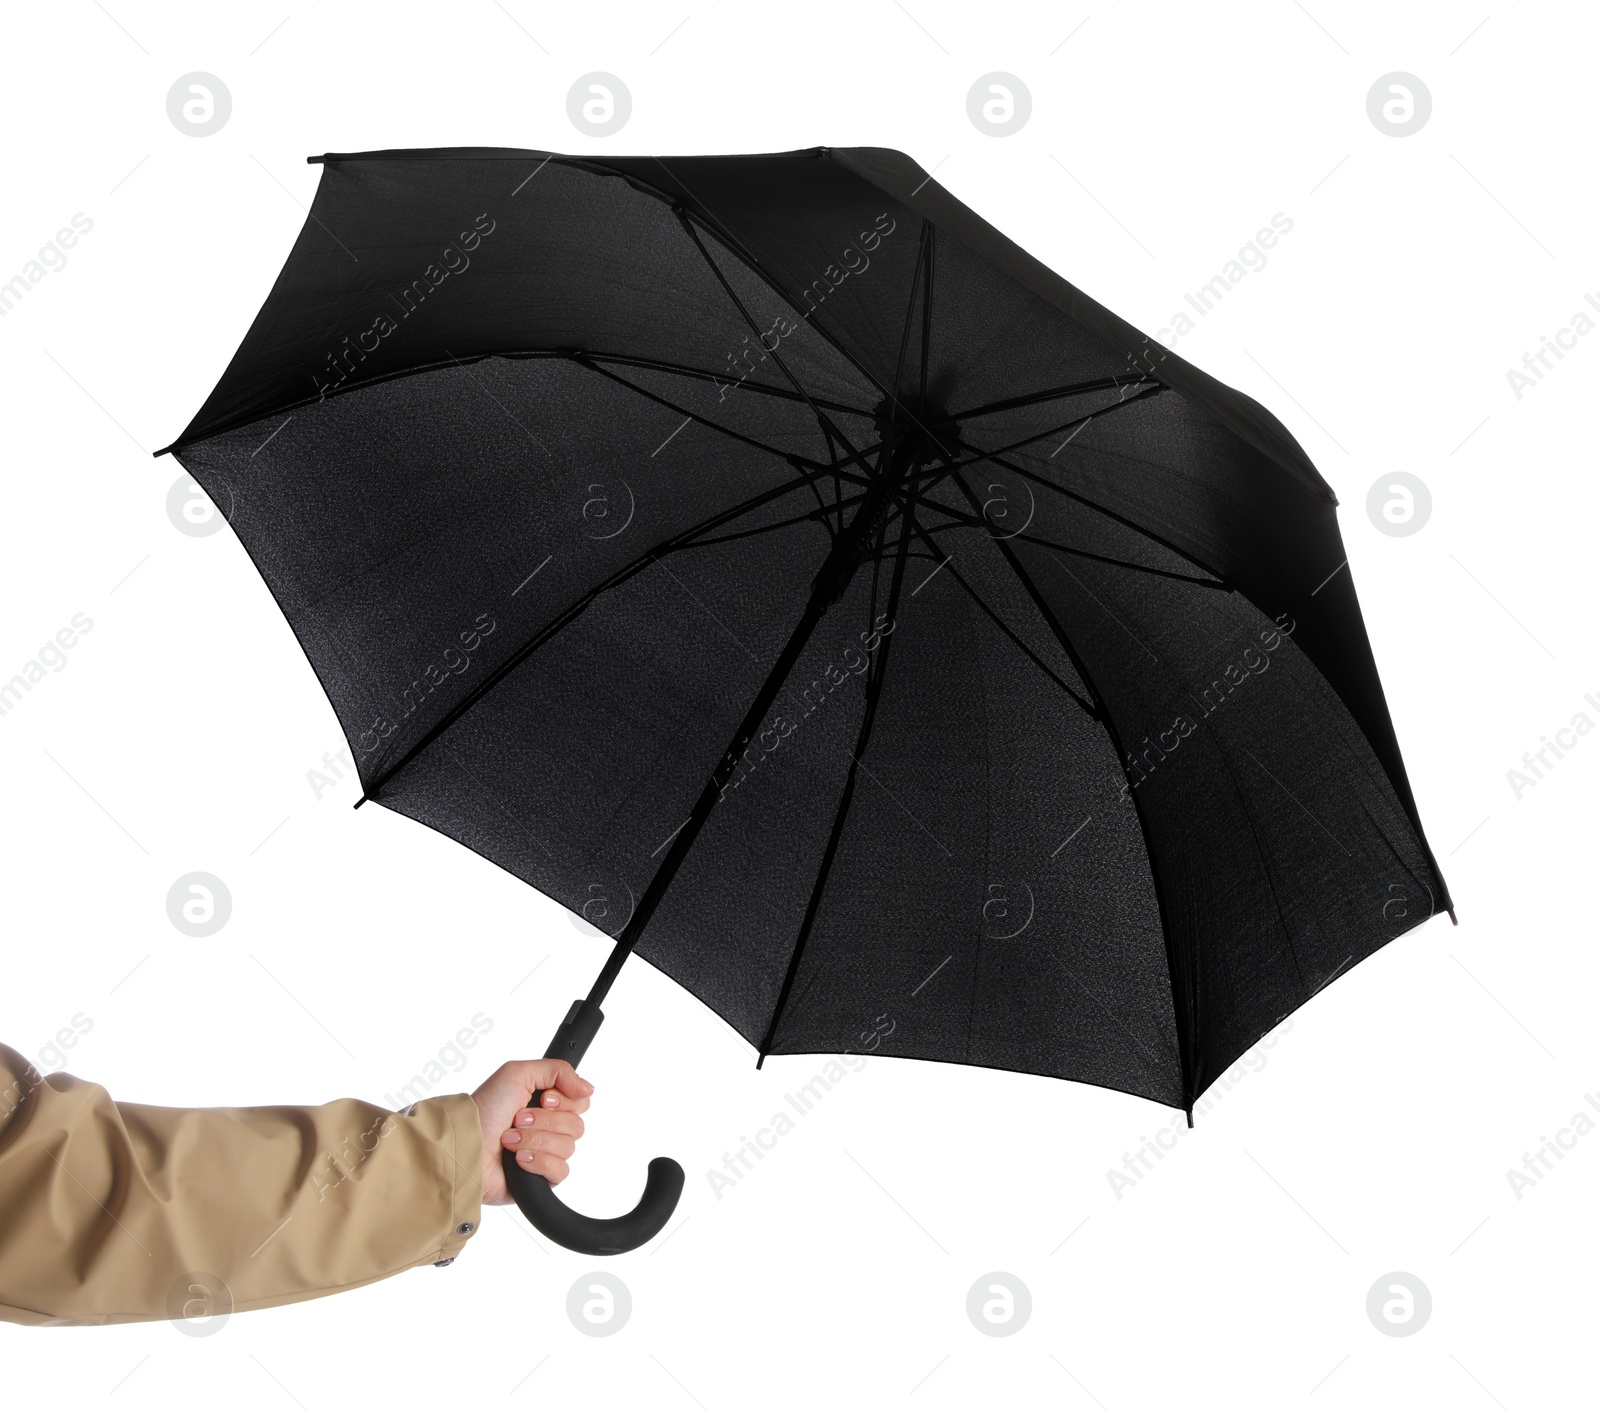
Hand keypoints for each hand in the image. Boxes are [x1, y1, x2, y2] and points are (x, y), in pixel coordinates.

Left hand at [471, 1059, 592, 1204]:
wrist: (465, 1147)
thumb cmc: (485, 1109)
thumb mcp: (519, 1073)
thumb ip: (559, 1070)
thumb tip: (589, 1088)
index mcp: (546, 1103)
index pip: (580, 1102)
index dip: (565, 1101)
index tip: (543, 1100)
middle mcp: (548, 1127)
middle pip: (577, 1125)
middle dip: (544, 1121)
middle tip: (517, 1119)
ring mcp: (545, 1154)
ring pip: (568, 1147)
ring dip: (535, 1140)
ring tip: (510, 1141)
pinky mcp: (541, 1179)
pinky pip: (560, 1171)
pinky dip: (538, 1162)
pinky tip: (519, 1159)